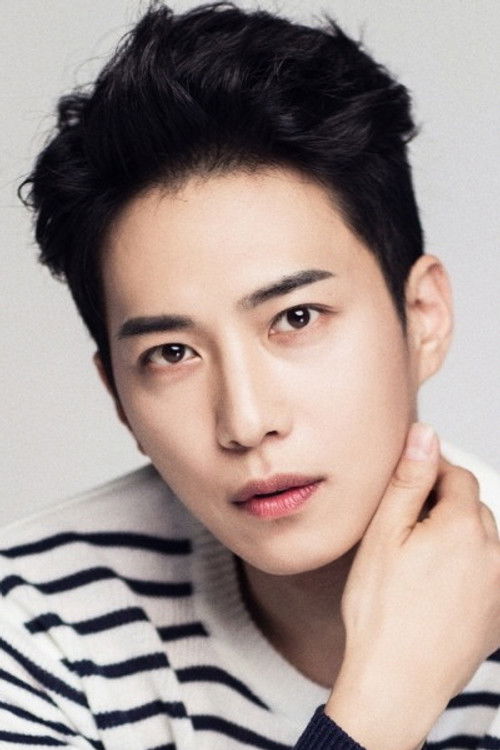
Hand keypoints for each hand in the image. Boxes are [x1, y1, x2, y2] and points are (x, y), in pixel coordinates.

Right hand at [325, 422, 499, 749]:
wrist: (396, 683)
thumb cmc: (381, 612)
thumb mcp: (383, 534)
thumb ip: (409, 479)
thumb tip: (426, 435)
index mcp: (464, 527)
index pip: (457, 476)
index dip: (430, 473)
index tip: (406, 486)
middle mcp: (494, 553)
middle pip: (471, 508)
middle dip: (442, 506)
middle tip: (403, 528)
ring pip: (482, 541)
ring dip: (457, 538)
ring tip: (418, 561)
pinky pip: (489, 574)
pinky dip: (468, 569)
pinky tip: (436, 588)